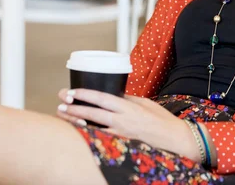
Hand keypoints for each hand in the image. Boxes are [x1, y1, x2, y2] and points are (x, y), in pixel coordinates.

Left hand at [56, 88, 199, 161]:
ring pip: (93, 127)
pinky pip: (101, 138)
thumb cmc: (162, 121)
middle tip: (60, 102)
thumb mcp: (146, 104)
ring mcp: (121, 134)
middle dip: (74, 107)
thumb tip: (114, 95)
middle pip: (93, 113)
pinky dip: (88, 134)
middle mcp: (123, 121)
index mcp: (129, 107)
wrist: (174, 140)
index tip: (72, 91)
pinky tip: (78, 131)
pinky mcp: (122, 144)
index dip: (85, 94)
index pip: (102, 98)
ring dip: (76, 121)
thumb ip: (128, 100)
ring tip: (62, 115)